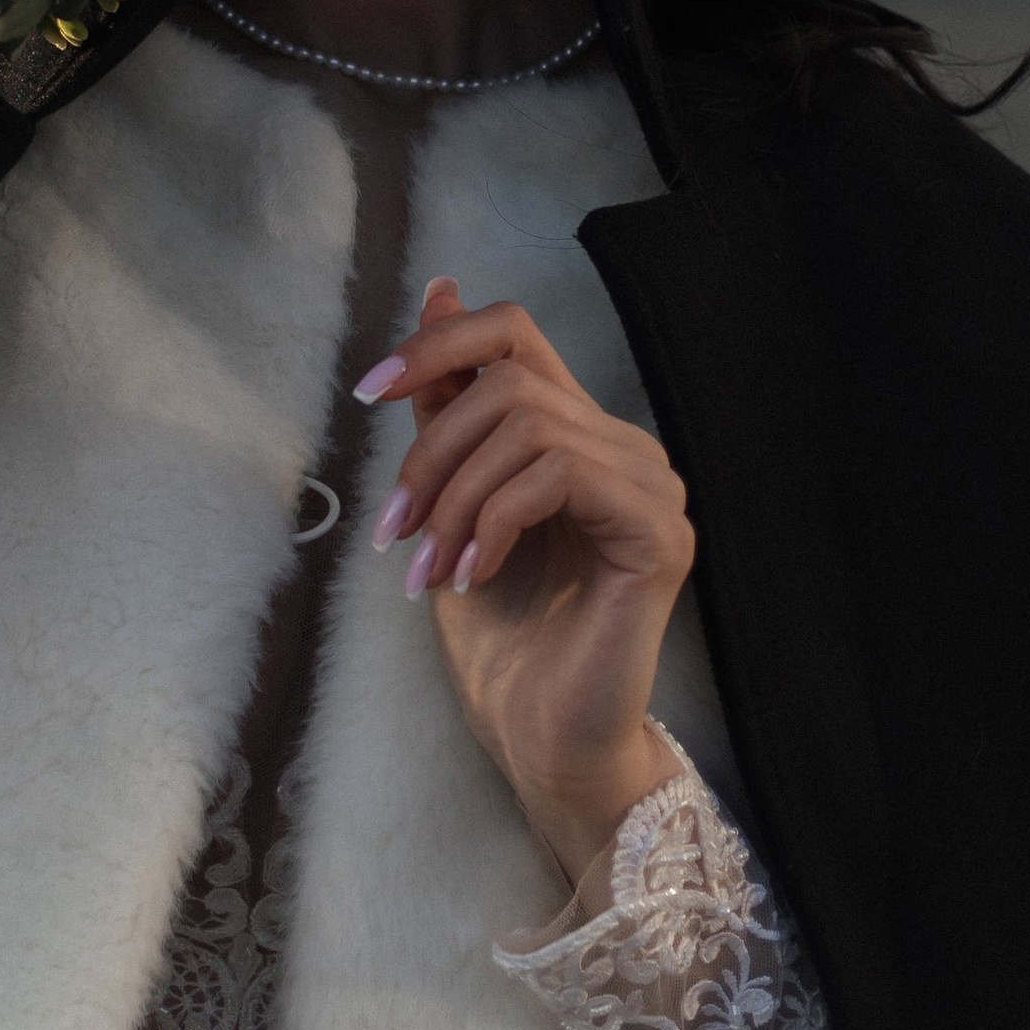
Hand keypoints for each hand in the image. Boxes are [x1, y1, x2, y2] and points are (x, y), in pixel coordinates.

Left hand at [363, 276, 689, 883]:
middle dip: (430, 455)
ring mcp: (652, 489)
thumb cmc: (502, 639)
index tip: (370, 389)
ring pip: (529, 427)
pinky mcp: (659, 533)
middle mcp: (625, 450)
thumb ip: (448, 411)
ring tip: (429, 567)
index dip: (439, 340)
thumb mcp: (450, 504)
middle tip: (394, 532)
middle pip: (509, 383)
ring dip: (455, 498)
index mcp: (578, 437)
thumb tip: (437, 287)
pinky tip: (472, 573)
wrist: (542, 742)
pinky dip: (496, 520)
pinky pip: (561, 474)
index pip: (516, 334)